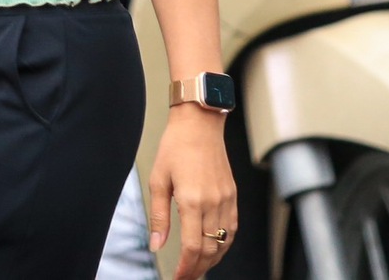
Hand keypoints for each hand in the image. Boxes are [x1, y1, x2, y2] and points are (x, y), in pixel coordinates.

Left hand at [146, 106, 238, 276]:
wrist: (199, 124)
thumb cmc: (176, 147)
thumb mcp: (158, 180)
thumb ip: (159, 217)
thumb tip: (156, 245)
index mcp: (192, 200)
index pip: (192, 247)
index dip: (185, 268)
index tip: (178, 278)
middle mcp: (213, 203)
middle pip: (209, 250)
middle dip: (197, 269)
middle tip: (186, 277)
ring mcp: (226, 200)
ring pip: (224, 243)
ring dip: (211, 260)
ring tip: (198, 268)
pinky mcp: (233, 195)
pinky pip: (232, 228)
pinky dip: (224, 244)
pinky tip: (214, 249)